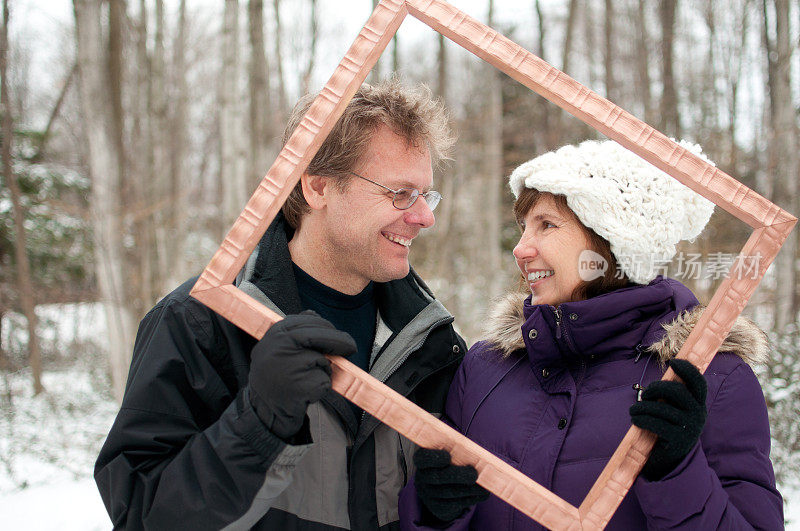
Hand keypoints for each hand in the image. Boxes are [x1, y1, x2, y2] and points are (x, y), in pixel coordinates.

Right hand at [248, 310, 355, 439]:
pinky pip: (324, 381)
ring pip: (322, 360)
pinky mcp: (299, 385)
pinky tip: (307, 393)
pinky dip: (322, 387)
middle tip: (351, 347)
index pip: (307, 321)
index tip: (339, 334)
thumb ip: (294, 331)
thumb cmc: (276, 377)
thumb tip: (313, 314)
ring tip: (307, 380)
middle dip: (340, 340)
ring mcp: (288, 365)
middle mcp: (279, 346)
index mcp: (275, 333)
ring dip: (324, 370)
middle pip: (319, 336)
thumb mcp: (277, 348)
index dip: (327, 327)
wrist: (264, 410)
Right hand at [413, 448, 488, 524]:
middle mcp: (422, 478)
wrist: (442, 486)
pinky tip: (481, 493)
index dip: (434, 458)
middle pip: (437, 477)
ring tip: (483, 485)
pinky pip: (454, 504)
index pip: (423, 458)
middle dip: (458, 475)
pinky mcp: (438, 507)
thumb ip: (458, 451)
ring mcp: (428, 494)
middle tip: (474, 473)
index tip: (447, 456)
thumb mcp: (450, 453)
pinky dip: (470, 498)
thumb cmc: (449, 463)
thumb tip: (475, 453)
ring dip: (468, 489)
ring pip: (448, 492)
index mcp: (422, 461)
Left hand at [630, 358, 707, 480]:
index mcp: (698, 404)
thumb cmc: (668, 428)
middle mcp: (698, 414)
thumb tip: (663, 376)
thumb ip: (671, 396)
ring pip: (662, 409)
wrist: (671, 460)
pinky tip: (636, 420)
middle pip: (677, 391)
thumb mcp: (673, 410)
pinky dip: (642, 420)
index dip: (687, 370)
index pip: (698, 382)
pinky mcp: (679, 440)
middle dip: (656, 388)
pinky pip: (657, 424)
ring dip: (642, 407)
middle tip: (644, 395)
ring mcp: (690, 428)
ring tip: (633, 411)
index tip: (673, 362)